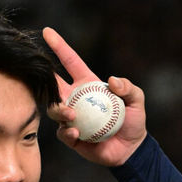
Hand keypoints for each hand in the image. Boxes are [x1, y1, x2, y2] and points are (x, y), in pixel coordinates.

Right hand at [42, 27, 146, 165]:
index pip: (70, 61)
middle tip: (44, 78)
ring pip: (55, 109)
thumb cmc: (133, 121)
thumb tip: (112, 80)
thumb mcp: (136, 100)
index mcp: (87, 84)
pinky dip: (68, 132)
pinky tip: (76, 134)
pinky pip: (63, 133)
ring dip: (60, 110)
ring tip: (71, 115)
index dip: (58, 46)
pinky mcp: (71, 137)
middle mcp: (76, 99)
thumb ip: (128, 87)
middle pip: (53, 85)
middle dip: (45, 79)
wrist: (130, 149)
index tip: (46, 32)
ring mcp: (71, 118)